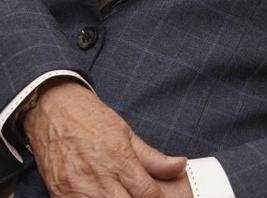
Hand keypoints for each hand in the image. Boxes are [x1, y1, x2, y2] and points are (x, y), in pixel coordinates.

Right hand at [23, 77, 186, 196]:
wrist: (54, 110)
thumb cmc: (90, 119)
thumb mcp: (126, 132)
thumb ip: (153, 156)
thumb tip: (179, 165)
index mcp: (120, 157)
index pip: (148, 193)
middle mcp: (100, 176)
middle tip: (142, 196)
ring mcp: (78, 189)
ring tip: (124, 196)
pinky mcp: (60, 196)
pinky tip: (103, 197)